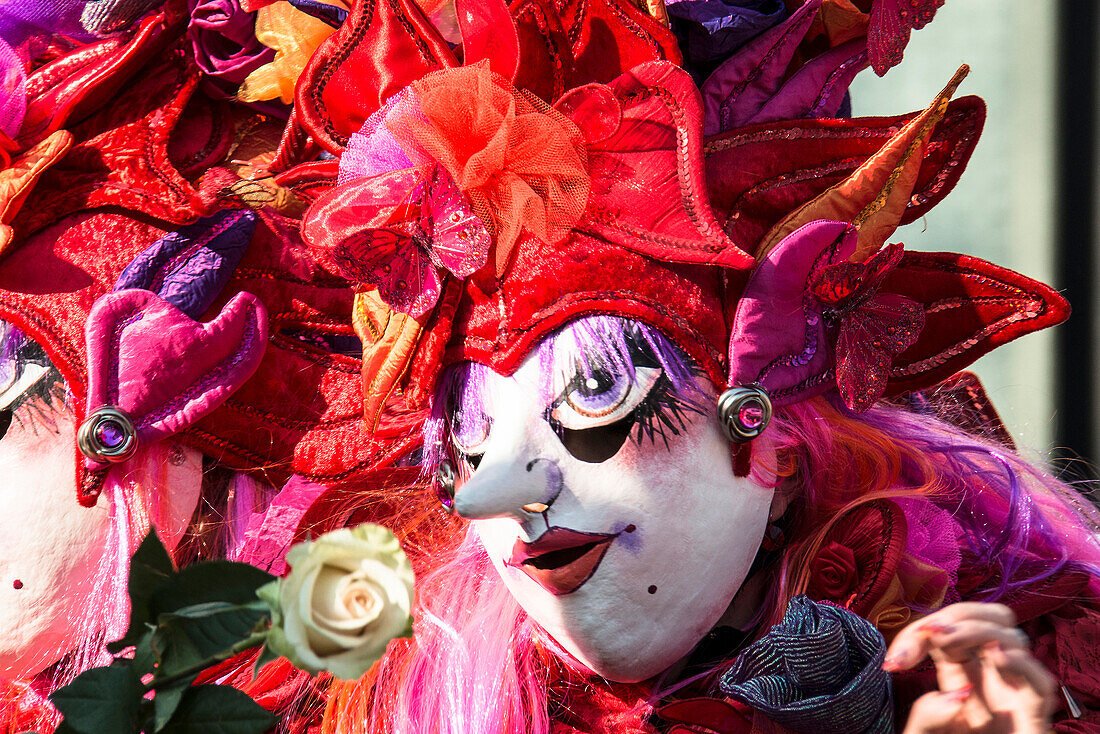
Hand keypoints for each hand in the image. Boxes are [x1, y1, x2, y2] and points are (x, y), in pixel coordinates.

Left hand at [884, 602, 1056, 732]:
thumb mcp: (930, 729)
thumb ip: (927, 714)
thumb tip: (951, 697)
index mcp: (963, 669)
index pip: (948, 628)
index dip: (920, 632)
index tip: (893, 663)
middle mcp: (990, 671)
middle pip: (988, 617)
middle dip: (957, 614)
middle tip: (929, 632)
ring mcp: (1015, 687)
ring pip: (1013, 636)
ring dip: (978, 629)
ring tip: (947, 638)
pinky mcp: (1035, 711)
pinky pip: (1039, 678)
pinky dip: (1019, 662)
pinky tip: (995, 659)